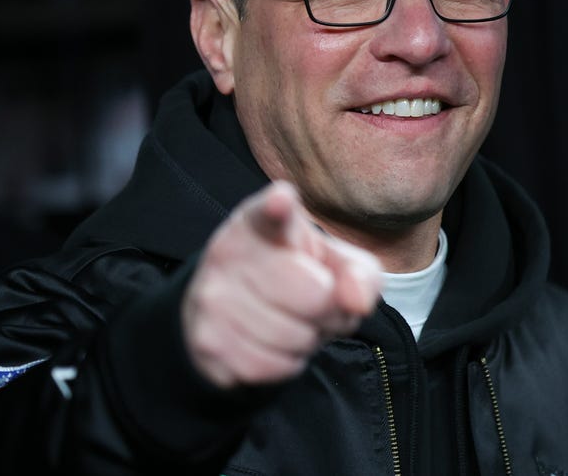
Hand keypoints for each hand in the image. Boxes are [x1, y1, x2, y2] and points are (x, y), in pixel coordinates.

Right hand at [182, 181, 383, 388]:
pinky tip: (272, 344)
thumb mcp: (334, 263)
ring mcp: (212, 297)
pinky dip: (285, 362)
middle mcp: (229, 252)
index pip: (269, 212)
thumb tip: (357, 303)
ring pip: (294, 336)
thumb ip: (360, 274)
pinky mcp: (207, 341)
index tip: (281, 201)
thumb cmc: (295, 277)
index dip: (277, 207)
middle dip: (328, 309)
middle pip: (314, 294)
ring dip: (306, 339)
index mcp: (262, 221)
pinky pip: (272, 366)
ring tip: (291, 321)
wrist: (230, 312)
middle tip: (315, 302)